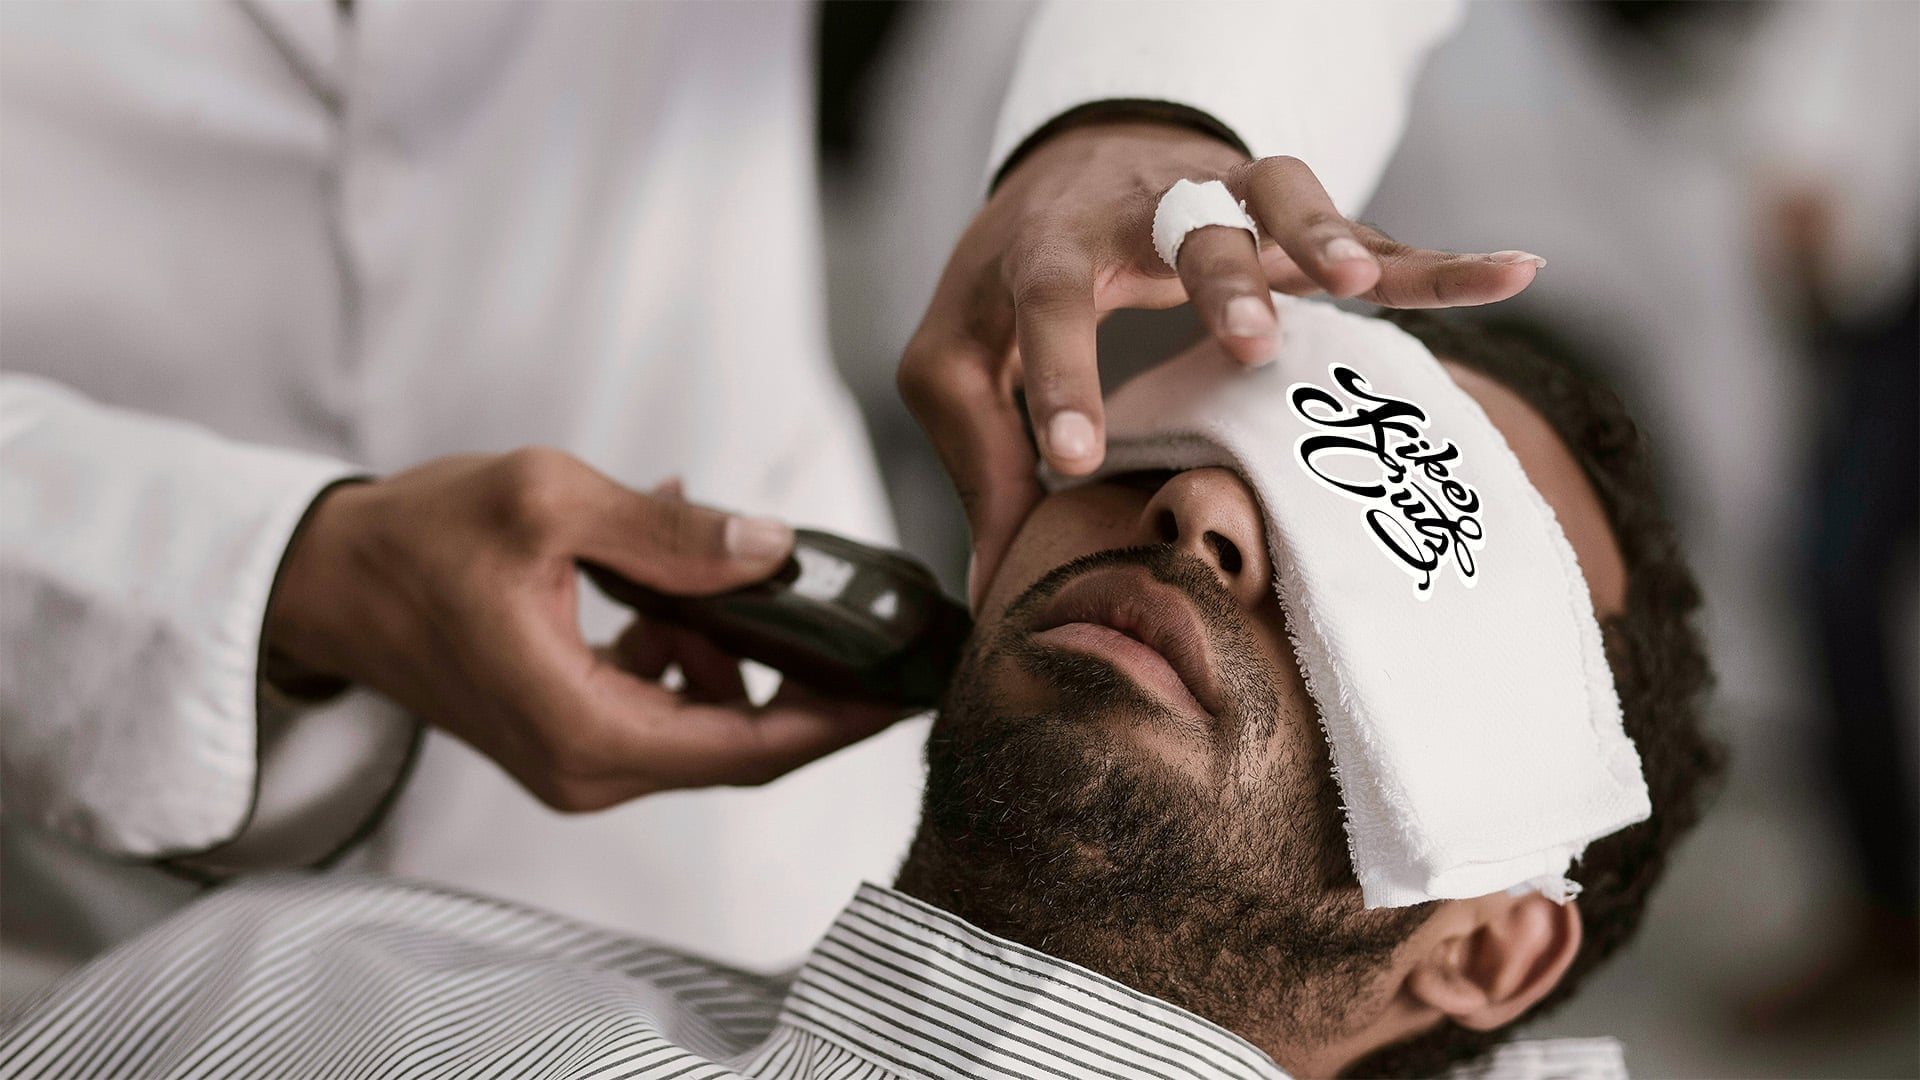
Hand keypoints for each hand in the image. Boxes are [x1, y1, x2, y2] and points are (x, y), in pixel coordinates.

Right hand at [265, 449, 900, 811]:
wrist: (327, 580)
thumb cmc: (418, 541)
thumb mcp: (549, 504)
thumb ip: (670, 532)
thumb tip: (773, 548)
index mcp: (587, 732)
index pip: (748, 749)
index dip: (838, 721)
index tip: (905, 689)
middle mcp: (587, 770)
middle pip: (740, 744)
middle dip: (808, 682)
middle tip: (867, 622)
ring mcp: (577, 761)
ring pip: (704, 720)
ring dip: (733, 649)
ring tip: (714, 565)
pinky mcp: (568, 735)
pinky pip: (662, 704)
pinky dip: (686, 648)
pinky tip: (670, 583)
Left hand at [899, 121, 1546, 605]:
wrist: (1074, 163)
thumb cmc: (1008, 277)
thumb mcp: (954, 357)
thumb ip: (973, 456)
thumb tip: (994, 580)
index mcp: (1050, 246)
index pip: (1048, 302)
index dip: (1062, 375)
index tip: (1073, 459)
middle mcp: (1144, 207)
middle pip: (1186, 224)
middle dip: (1219, 280)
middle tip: (1249, 344)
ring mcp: (1224, 202)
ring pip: (1283, 197)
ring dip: (1326, 235)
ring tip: (1359, 284)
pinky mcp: (1288, 222)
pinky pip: (1374, 231)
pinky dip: (1438, 256)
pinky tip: (1512, 270)